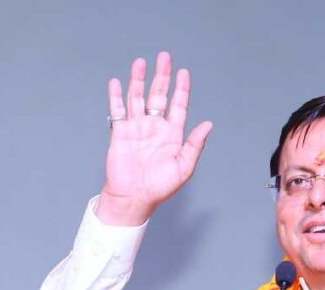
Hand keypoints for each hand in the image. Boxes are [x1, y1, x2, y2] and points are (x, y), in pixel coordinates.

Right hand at [98, 51, 212, 224]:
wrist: (133, 197)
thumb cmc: (160, 187)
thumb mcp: (184, 167)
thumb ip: (195, 144)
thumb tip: (208, 124)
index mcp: (173, 134)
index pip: (179, 105)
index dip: (182, 89)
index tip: (184, 72)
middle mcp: (155, 127)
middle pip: (159, 95)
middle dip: (162, 76)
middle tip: (164, 57)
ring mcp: (137, 128)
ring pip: (138, 98)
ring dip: (139, 80)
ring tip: (141, 63)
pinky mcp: (121, 133)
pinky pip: (118, 110)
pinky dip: (116, 96)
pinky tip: (117, 82)